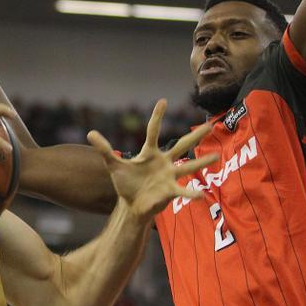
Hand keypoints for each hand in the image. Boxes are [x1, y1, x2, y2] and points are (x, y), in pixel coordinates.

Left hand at [86, 99, 217, 221]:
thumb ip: (104, 149)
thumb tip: (90, 133)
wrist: (132, 204)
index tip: (163, 100)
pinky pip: (183, 190)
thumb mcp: (113, 165)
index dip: (157, 116)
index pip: (153, 131)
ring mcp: (169, 175)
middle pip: (181, 145)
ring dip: (202, 162)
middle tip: (209, 124)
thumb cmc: (126, 183)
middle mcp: (164, 162)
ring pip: (188, 166)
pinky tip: (202, 195)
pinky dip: (192, 193)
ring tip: (216, 157)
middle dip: (195, 136)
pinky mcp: (170, 190)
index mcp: (149, 153)